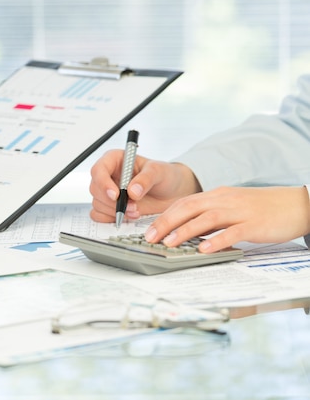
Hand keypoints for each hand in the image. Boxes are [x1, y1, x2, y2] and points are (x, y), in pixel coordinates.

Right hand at [89, 149, 201, 222]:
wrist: (172, 193)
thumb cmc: (165, 176)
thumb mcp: (159, 171)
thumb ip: (146, 179)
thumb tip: (132, 191)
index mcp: (115, 160)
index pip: (99, 169)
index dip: (103, 183)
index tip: (116, 195)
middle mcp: (108, 176)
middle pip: (96, 189)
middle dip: (112, 201)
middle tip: (132, 206)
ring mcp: (108, 192)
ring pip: (98, 203)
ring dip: (115, 211)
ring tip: (135, 210)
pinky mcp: (109, 207)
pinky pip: (99, 215)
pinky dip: (111, 218)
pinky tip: (127, 215)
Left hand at [145, 186, 309, 252]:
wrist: (297, 204)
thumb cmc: (263, 208)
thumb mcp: (232, 207)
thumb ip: (211, 215)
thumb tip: (188, 230)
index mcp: (218, 195)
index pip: (185, 202)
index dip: (165, 215)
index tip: (149, 229)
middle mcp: (225, 200)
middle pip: (189, 208)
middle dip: (166, 222)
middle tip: (150, 237)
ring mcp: (239, 211)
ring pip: (206, 218)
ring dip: (185, 231)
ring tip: (169, 243)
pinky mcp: (254, 224)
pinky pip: (232, 232)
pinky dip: (216, 240)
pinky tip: (203, 249)